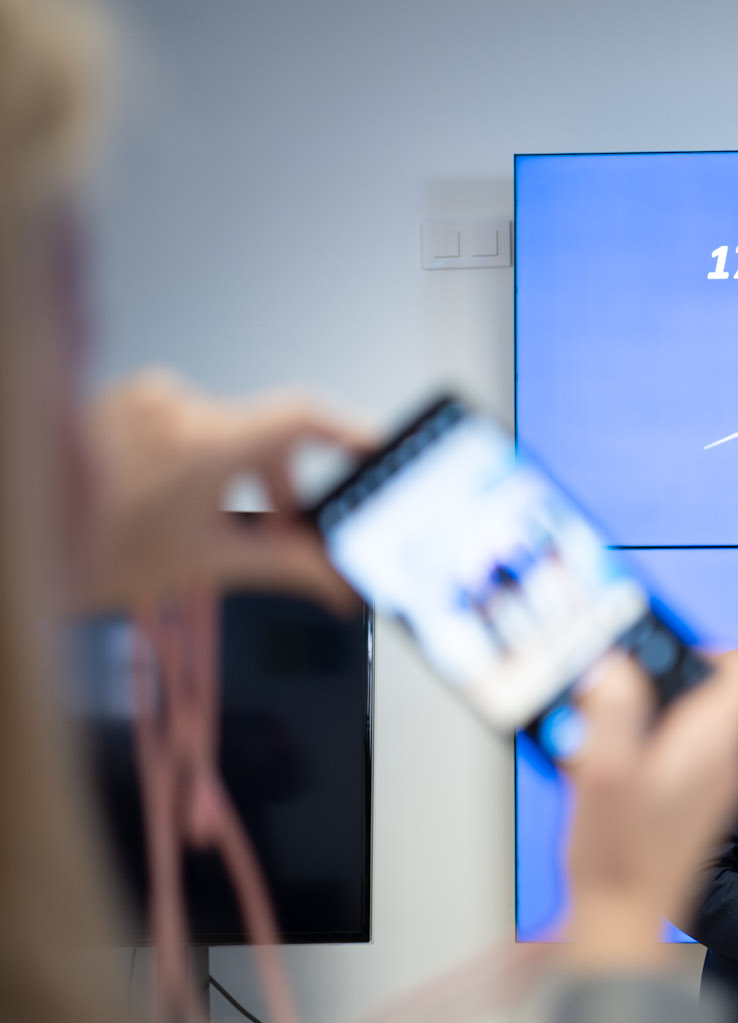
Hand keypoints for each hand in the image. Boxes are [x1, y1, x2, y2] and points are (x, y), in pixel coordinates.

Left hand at [77, 371, 371, 609]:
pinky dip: (200, 459)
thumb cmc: (90, 551)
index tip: (376, 451)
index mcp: (201, 443)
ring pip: (229, 430)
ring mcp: (146, 399)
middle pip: (267, 434)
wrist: (24, 544)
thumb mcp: (207, 562)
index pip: (303, 418)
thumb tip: (338, 581)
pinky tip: (176, 497)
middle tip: (277, 529)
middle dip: (279, 484)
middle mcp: (175, 407)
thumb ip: (289, 567)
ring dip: (237, 474)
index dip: (351, 432)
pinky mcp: (126, 399)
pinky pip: (190, 421)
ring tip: (209, 518)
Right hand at [560, 649, 737, 972]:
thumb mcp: (604, 772)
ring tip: (602, 731)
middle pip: (715, 693)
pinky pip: (684, 755)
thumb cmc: (618, 857)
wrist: (625, 922)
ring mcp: (714, 787)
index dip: (714, 645)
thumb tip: (617, 665)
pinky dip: (651, 746)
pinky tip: (610, 768)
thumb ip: (613, 710)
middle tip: (616, 687)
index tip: (670, 645)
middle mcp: (725, 762)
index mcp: (713, 744)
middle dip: (665, 680)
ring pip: (697, 725)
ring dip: (652, 715)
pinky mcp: (696, 808)